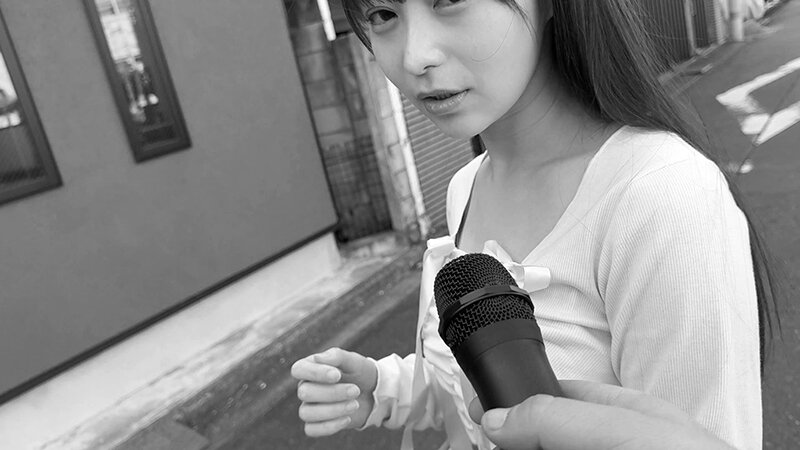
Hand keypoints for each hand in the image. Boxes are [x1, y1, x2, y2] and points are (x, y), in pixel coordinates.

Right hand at [291, 347, 377, 436]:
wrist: (373, 393)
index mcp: (310, 368)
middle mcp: (305, 387)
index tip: (337, 375)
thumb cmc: (359, 373)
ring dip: (333, 410)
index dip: (315, 373)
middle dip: (332, 392)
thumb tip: (317, 358)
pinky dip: (329, 426)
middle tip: (355, 390)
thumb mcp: (352, 361)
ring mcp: (309, 406)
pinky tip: (347, 419)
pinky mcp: (316, 424)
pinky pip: (311, 429)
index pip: (298, 369)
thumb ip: (336, 356)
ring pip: (306, 413)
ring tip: (355, 404)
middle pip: (304, 393)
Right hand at [468, 380, 733, 449]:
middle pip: (547, 439)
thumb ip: (560, 417)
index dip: (518, 400)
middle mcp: (615, 446)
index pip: (558, 395)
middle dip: (514, 442)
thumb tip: (499, 418)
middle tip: (483, 448)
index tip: (483, 417)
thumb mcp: (625, 431)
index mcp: (627, 414)